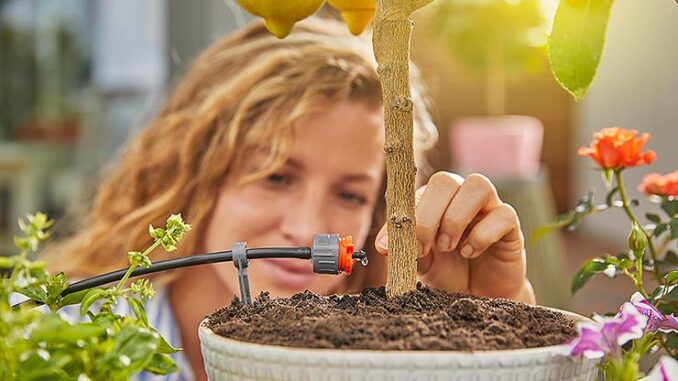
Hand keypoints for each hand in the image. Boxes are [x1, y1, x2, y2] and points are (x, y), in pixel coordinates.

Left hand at [375, 172, 534, 303]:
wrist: (478, 296)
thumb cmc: (448, 271)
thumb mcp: (419, 262)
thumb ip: (403, 249)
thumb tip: (383, 245)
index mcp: (434, 200)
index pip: (416, 190)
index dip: (405, 215)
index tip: (392, 247)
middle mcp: (461, 196)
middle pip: (446, 180)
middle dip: (429, 216)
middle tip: (427, 247)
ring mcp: (488, 207)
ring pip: (478, 185)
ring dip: (456, 218)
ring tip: (448, 247)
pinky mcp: (511, 224)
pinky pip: (504, 214)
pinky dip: (483, 235)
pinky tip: (470, 253)